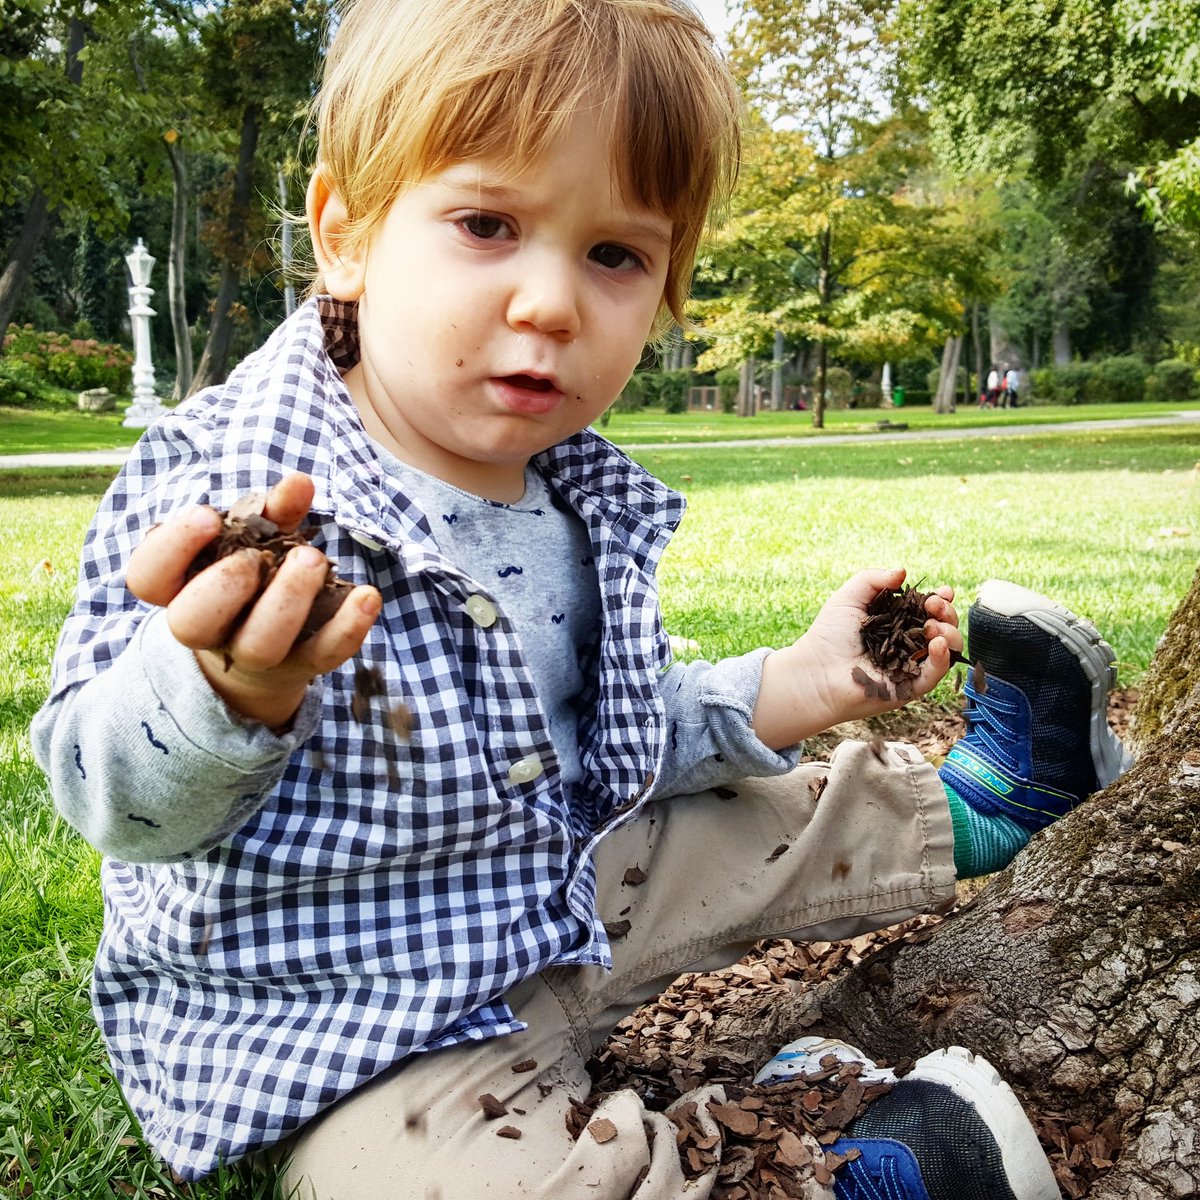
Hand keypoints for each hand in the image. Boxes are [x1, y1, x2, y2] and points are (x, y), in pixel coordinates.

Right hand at [125, 473, 381, 729]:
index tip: (208, 514)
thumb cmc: (251, 577)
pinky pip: (324, 655)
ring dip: (287, 599)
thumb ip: (271, 511)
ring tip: (312, 558)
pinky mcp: (304, 666)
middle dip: (225, 584)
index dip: (171, 547)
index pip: (146, 578)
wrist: (267, 653)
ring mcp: (255, 655)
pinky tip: (368, 595)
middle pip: (193, 622)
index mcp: (179, 590)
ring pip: (260, 644)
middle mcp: (209, 631)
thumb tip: (298, 483)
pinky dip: (349, 626)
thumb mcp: (254, 539)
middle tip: (256, 554)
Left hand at [752, 568, 962, 748]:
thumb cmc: (829, 634)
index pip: (929, 609)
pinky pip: (934, 675)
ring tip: (933, 626)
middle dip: (946, 613)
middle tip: (935, 606)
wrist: (815, 670)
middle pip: (943, 627)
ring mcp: (911, 665)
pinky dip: (942, 658)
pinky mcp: (909, 687)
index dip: (941, 600)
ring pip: (946, 650)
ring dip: (949, 633)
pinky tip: (937, 643)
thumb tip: (903, 571)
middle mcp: (908, 643)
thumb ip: (874, 579)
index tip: (942, 593)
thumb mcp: (850, 597)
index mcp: (898, 622)